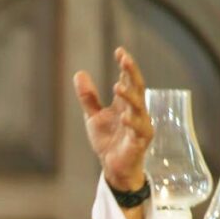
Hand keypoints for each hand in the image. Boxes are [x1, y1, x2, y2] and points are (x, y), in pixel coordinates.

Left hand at [73, 47, 152, 191]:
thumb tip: (79, 73)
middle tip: (125, 60)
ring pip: (138, 107)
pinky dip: (132, 122)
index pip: (128, 79)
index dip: (125, 65)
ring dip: (130, 96)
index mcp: (125, 103)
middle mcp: (136, 111)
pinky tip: (125, 115)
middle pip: (137, 88)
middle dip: (132, 73)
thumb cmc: (108, 140)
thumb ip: (88, 97)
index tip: (119, 51)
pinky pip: (139, 130)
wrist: (113, 167)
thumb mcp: (93, 116)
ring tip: (119, 86)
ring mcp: (140, 125)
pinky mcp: (140, 141)